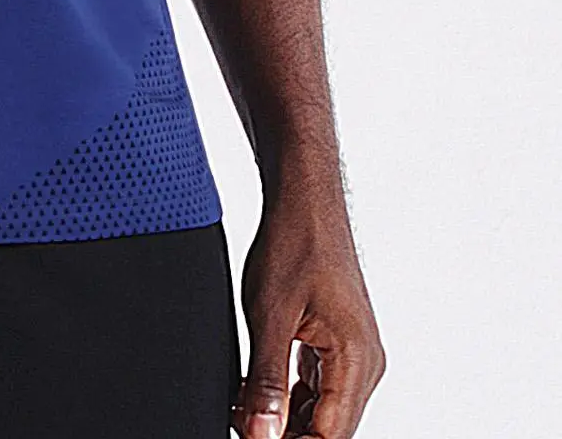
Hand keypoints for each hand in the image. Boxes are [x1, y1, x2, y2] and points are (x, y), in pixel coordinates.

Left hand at [230, 168, 384, 438]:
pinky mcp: (341, 342)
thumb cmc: (294, 242)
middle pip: (329, 428)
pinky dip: (291, 396)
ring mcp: (356, 352)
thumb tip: (261, 434)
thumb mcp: (269, 315)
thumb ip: (267, 382)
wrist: (305, 196)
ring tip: (244, 409)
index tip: (253, 438)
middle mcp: (365, 362)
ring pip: (324, 410)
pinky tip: (257, 392)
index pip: (330, 437)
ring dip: (287, 417)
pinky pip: (320, 386)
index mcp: (357, 360)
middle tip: (243, 423)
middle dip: (287, 433)